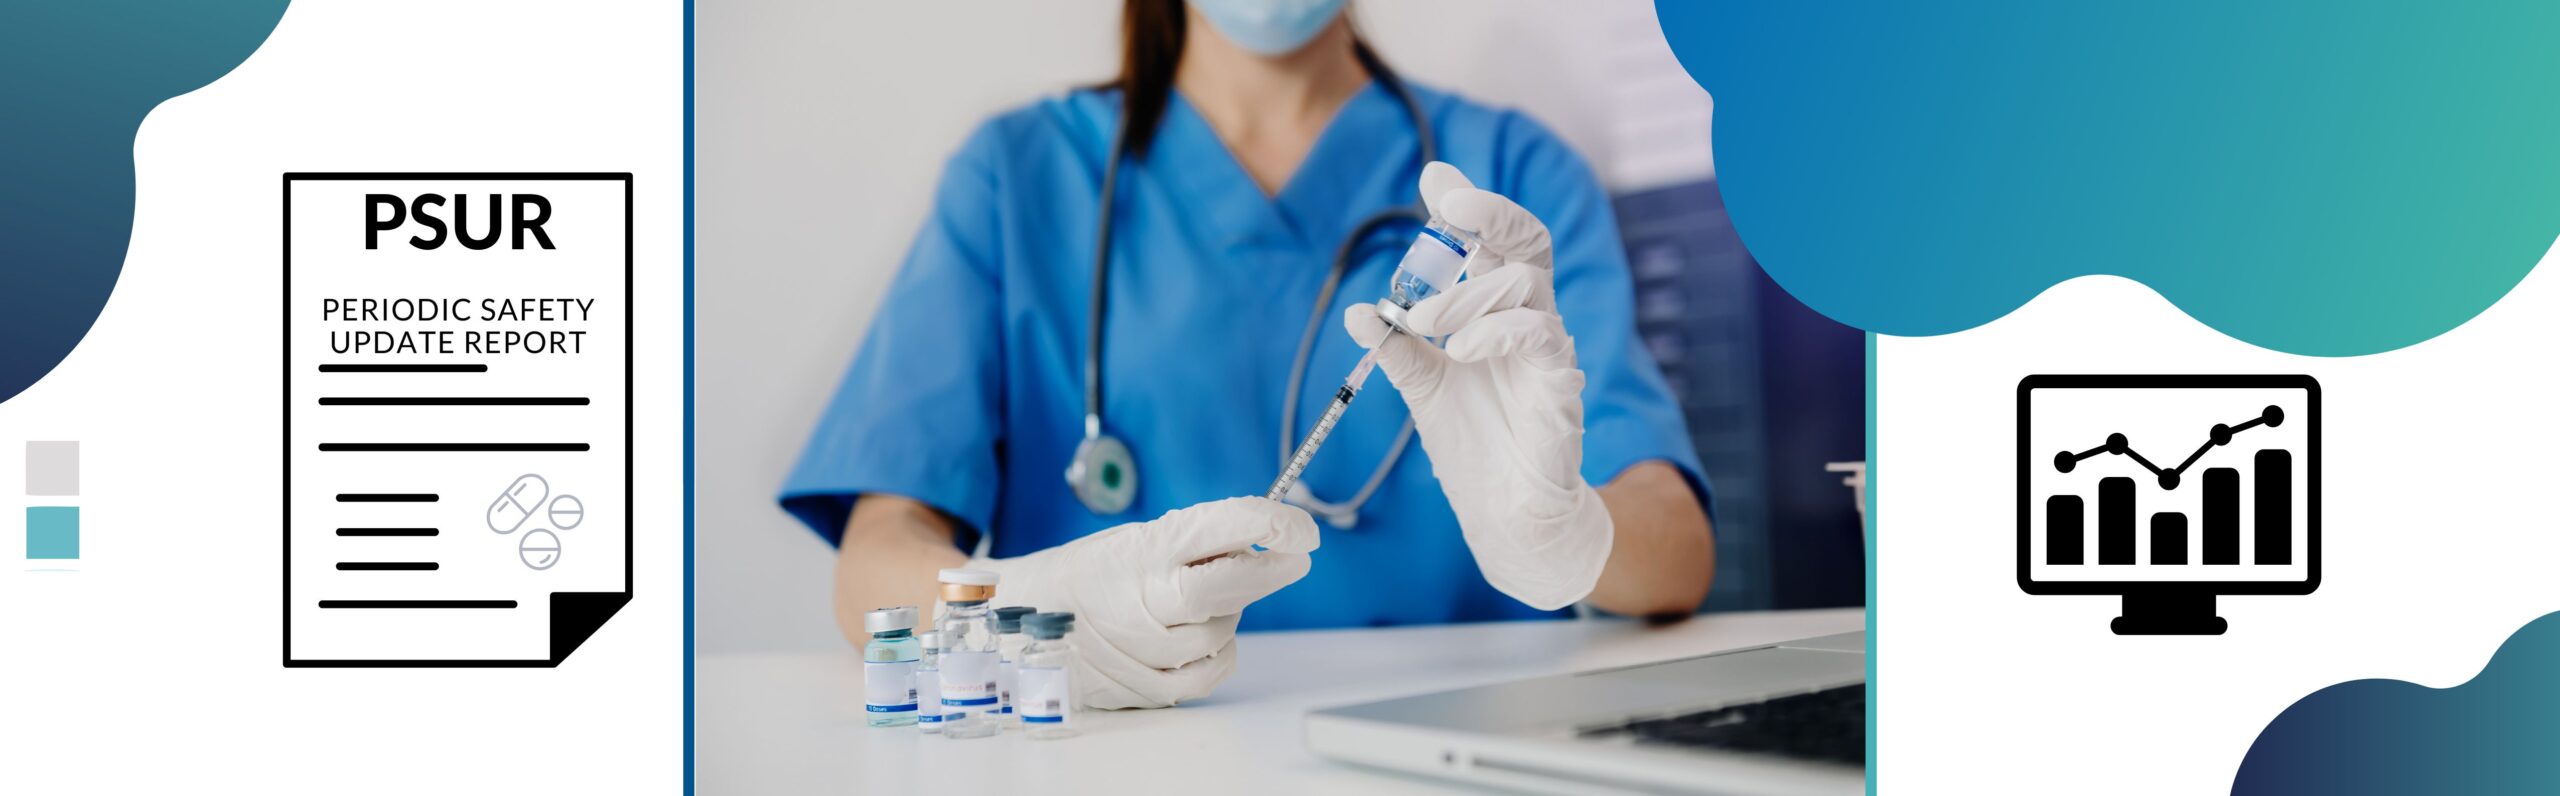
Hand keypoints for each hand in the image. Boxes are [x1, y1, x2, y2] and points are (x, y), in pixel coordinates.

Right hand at [972, 497, 1316, 708]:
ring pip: (1220, 633)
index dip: (1267, 524)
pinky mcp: (1144, 685)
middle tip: (1292, 556)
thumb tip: (1268, 535)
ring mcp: (1141, 647)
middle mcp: (1140, 598)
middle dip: (1266, 571)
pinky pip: (1210, 672)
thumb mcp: (1136, 540)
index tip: (1300, 528)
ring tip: (1205, 598)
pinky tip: (1208, 635)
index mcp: (1139, 550)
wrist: (1024, 620)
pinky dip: (1222, 653)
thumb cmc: (1094, 574)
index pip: (1216, 528)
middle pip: (1223, 588)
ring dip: (1230, 612)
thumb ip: (1196, 542)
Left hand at [1343, 161, 1612, 610]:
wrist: (1505, 515)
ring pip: (1527, 284)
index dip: (1470, 204)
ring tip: (1423, 322)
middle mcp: (1529, 320)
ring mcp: (1548, 350)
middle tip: (1446, 208)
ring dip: (1467, 292)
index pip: (1493, 242)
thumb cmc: (1474, 444)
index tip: (1435, 177)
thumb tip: (1359, 310)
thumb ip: (1399, 346)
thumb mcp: (1423, 387)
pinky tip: (1458, 350)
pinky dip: (1496, 331)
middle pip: (1527, 242)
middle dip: (1489, 213)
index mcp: (1498, 312)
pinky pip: (1541, 335)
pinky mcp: (1559, 384)